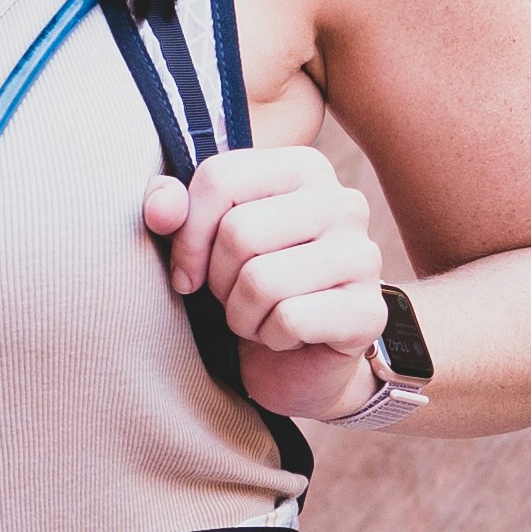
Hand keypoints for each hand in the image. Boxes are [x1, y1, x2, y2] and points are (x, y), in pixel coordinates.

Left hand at [143, 141, 395, 426]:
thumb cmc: (247, 288)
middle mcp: (343, 202)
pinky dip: (271, 337)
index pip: (220, 178)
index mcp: (304, 168)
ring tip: (259, 316)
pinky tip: (286, 336)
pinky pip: (289, 320)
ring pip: (261, 281)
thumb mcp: (202, 241)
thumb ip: (173, 207)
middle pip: (239, 232)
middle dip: (219, 280)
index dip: (187, 233)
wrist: (297, 363)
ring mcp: (364, 256)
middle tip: (236, 296)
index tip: (188, 268)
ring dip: (242, 315)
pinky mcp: (369, 311)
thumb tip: (161, 209)